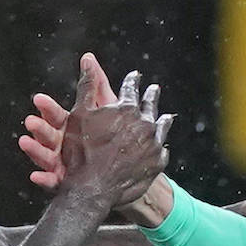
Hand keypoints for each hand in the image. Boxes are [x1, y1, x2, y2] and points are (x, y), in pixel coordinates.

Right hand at [19, 52, 117, 190]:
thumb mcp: (103, 108)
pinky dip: (44, 179)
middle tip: (30, 122)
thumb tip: (89, 56)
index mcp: (70, 126)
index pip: (56, 115)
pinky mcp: (65, 181)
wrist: (115, 168)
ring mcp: (62, 163)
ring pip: (46, 156)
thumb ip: (94, 85)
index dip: (48, 107)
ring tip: (25, 143)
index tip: (39, 99)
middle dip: (39, 128)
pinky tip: (36, 177)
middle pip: (49, 135)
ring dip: (35, 150)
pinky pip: (53, 181)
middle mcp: (62, 144)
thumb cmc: (108, 134)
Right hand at [57, 68, 174, 207]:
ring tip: (165, 116)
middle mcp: (145, 124)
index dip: (132, 81)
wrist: (93, 188)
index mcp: (127, 109)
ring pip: (162, 127)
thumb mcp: (80, 115)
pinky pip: (161, 151)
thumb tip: (88, 58)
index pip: (131, 89)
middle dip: (151, 96)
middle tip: (154, 89)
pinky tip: (160, 145)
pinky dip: (160, 147)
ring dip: (162, 120)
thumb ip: (87, 86)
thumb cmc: (82, 151)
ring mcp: (153, 144)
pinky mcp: (157, 163)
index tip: (135, 75)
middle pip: (150, 106)